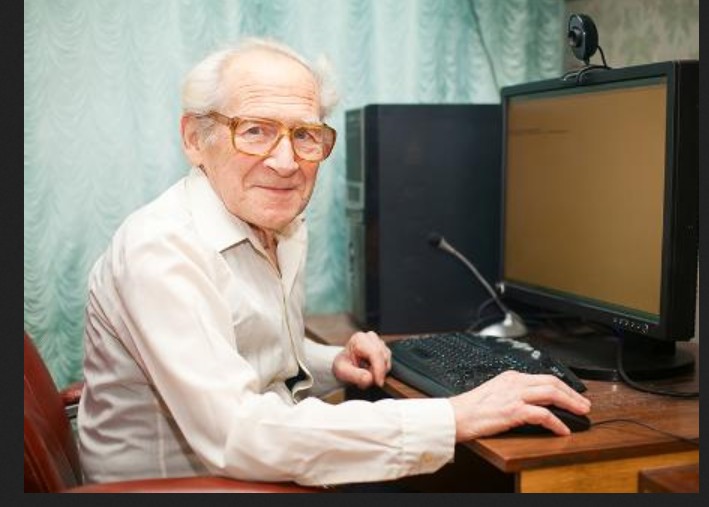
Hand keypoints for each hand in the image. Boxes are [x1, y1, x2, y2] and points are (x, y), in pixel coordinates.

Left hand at [332, 331, 391, 388]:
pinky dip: (382, 369)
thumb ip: (355, 375)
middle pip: (383, 356)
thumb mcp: (343, 372)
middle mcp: (370, 337)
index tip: (378, 382)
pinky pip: (387, 360)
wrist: (344, 363)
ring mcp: (378, 341)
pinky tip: (371, 371)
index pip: (375, 353)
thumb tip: (369, 378)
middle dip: (378, 372)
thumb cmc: (342, 365)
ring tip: (366, 374)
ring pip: (387, 359)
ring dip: (380, 371)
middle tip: (368, 381)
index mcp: (359, 339)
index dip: (379, 369)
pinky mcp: (383, 348)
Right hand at [449, 370, 591, 439]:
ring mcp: (515, 396)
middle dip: (572, 393)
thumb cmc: (472, 408)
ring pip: (552, 393)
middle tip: (584, 404)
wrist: (456, 415)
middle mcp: (515, 383)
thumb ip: (513, 393)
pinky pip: (543, 415)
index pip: (543, 377)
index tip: (572, 394)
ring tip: (581, 412)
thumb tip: (531, 403)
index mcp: (511, 377)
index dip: (562, 386)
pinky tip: (563, 429)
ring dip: (570, 403)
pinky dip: (557, 422)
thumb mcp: (495, 393)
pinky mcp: (514, 411)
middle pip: (552, 382)